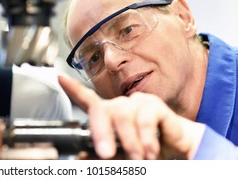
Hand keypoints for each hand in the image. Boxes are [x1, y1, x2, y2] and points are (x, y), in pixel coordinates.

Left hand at [58, 75, 204, 159]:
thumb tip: (80, 158)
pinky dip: (147, 138)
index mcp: (108, 116)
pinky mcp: (154, 105)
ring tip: (138, 159)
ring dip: (130, 141)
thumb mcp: (121, 157)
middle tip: (105, 154)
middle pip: (102, 109)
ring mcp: (137, 103)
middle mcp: (120, 106)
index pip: (87, 100)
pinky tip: (150, 151)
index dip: (73, 88)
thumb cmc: (145, 151)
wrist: (177, 151)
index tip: (60, 79)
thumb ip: (101, 156)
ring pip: (123, 115)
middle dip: (101, 132)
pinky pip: (146, 117)